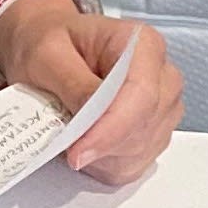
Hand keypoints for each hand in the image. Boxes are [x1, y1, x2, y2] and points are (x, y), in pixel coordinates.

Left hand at [0, 0, 183, 185]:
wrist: (46, 46)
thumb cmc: (48, 41)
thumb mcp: (45, 54)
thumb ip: (72, 83)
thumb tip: (92, 120)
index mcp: (143, 45)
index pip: (142, 95)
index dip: (111, 129)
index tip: (77, 150)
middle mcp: (162, 77)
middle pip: (144, 127)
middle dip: (100, 143)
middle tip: (61, 139)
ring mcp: (162, 109)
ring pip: (140, 151)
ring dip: (100, 155)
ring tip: (68, 133)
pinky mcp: (153, 135)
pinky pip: (133, 166)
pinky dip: (102, 164)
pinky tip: (82, 144)